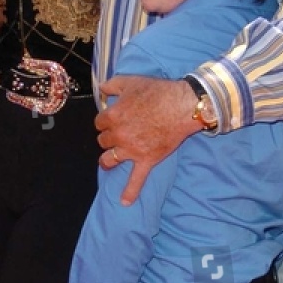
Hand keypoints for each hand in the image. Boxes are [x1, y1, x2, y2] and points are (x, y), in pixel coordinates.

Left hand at [96, 76, 197, 204]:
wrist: (182, 106)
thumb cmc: (158, 92)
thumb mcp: (131, 81)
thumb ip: (111, 85)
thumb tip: (101, 90)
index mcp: (113, 116)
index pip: (99, 122)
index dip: (106, 120)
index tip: (113, 118)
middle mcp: (119, 135)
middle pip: (104, 140)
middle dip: (108, 137)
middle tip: (118, 134)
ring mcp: (132, 150)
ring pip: (110, 158)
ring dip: (108, 160)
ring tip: (108, 162)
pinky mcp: (147, 160)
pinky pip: (136, 180)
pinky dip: (130, 192)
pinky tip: (125, 202)